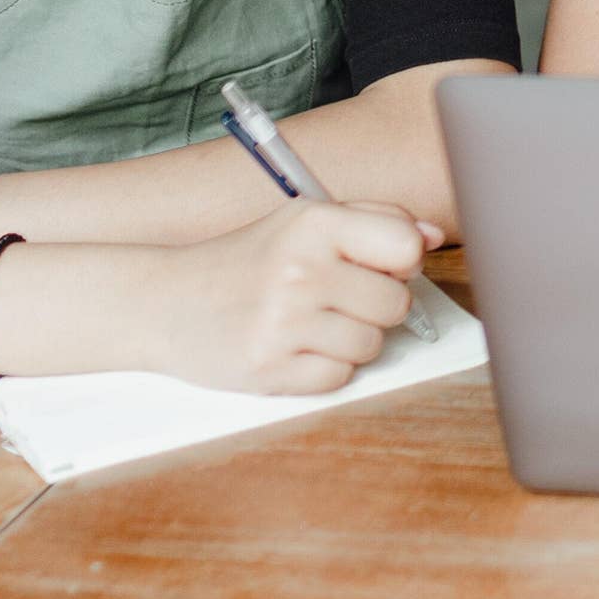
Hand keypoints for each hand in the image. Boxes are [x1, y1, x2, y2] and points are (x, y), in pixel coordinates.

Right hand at [155, 200, 444, 394]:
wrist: (166, 302)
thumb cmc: (249, 259)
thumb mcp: (305, 221)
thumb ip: (376, 221)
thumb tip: (433, 238)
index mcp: (315, 224)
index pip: (406, 247)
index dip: (404, 261)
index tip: (382, 264)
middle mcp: (300, 271)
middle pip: (395, 304)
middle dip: (376, 305)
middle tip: (337, 297)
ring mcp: (283, 324)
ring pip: (372, 345)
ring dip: (352, 339)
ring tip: (313, 323)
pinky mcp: (269, 371)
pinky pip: (339, 377)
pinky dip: (325, 369)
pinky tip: (295, 348)